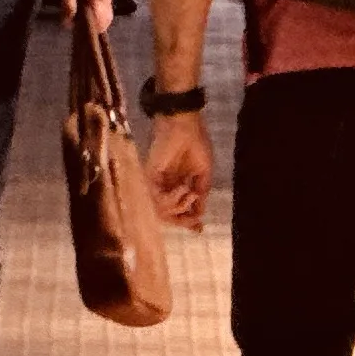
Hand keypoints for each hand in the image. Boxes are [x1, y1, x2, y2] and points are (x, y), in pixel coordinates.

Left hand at [61, 0, 114, 31]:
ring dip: (92, 18)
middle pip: (105, 21)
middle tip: (74, 22)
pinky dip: (94, 11)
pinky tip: (81, 7)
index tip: (73, 27)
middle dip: (92, 26)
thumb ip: (69, 5)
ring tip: (76, 14)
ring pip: (104, 14)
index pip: (101, 22)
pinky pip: (102, 7)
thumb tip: (67, 24)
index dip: (89, 29)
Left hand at [146, 108, 212, 229]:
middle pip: (167, 216)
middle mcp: (164, 187)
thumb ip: (201, 193)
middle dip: (183, 220)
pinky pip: (158, 199)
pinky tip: (184, 188)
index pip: (178, 210)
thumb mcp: (203, 173)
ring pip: (161, 211)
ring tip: (191, 192)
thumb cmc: (196, 144)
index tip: (200, 229)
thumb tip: (200, 212)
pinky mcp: (150, 178)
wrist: (185, 126)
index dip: (188, 221)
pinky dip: (172, 199)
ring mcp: (156, 183)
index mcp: (177, 185)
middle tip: (196, 220)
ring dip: (180, 207)